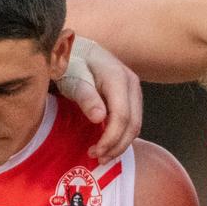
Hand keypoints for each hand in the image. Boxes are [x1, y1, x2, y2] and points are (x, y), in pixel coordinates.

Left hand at [56, 38, 142, 162]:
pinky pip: (132, 119)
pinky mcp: (131, 95)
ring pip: (136, 123)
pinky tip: (108, 142)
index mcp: (118, 78)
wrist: (76, 47)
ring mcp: (134, 89)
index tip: (95, 152)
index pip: (122, 117)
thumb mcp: (72, 77)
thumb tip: (100, 118)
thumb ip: (85, 96)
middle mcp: (132, 83)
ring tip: (102, 154)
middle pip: (133, 123)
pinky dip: (122, 134)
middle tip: (98, 159)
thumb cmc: (70, 62)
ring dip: (121, 143)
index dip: (111, 138)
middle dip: (117, 145)